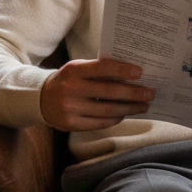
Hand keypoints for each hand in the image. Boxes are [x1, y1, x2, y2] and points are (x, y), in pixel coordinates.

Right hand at [40, 57, 154, 131]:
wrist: (41, 99)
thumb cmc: (68, 80)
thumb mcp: (78, 69)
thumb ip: (99, 70)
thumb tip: (132, 75)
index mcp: (74, 69)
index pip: (102, 67)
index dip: (122, 70)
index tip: (140, 73)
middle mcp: (71, 88)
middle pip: (109, 91)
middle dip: (134, 93)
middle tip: (150, 93)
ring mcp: (70, 108)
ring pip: (108, 110)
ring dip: (129, 108)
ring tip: (144, 105)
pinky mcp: (71, 124)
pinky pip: (100, 122)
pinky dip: (116, 118)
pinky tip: (125, 114)